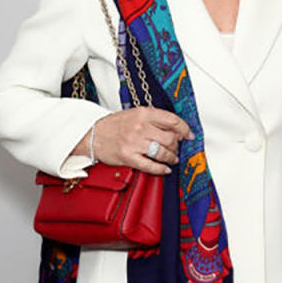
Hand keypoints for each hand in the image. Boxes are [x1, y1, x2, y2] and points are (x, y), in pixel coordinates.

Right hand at [74, 107, 192, 174]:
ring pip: (162, 152)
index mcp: (143, 113)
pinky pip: (150, 165)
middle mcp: (140, 127)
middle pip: (170, 138)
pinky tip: (165, 169)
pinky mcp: (129, 157)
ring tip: (173, 159)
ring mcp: (134, 143)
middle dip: (177, 146)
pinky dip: (161, 169)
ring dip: (171, 158)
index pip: (171, 120)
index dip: (184, 128)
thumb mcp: (134, 114)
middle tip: (177, 148)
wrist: (92, 135)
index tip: (189, 135)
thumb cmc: (114, 125)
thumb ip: (153, 119)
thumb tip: (174, 129)